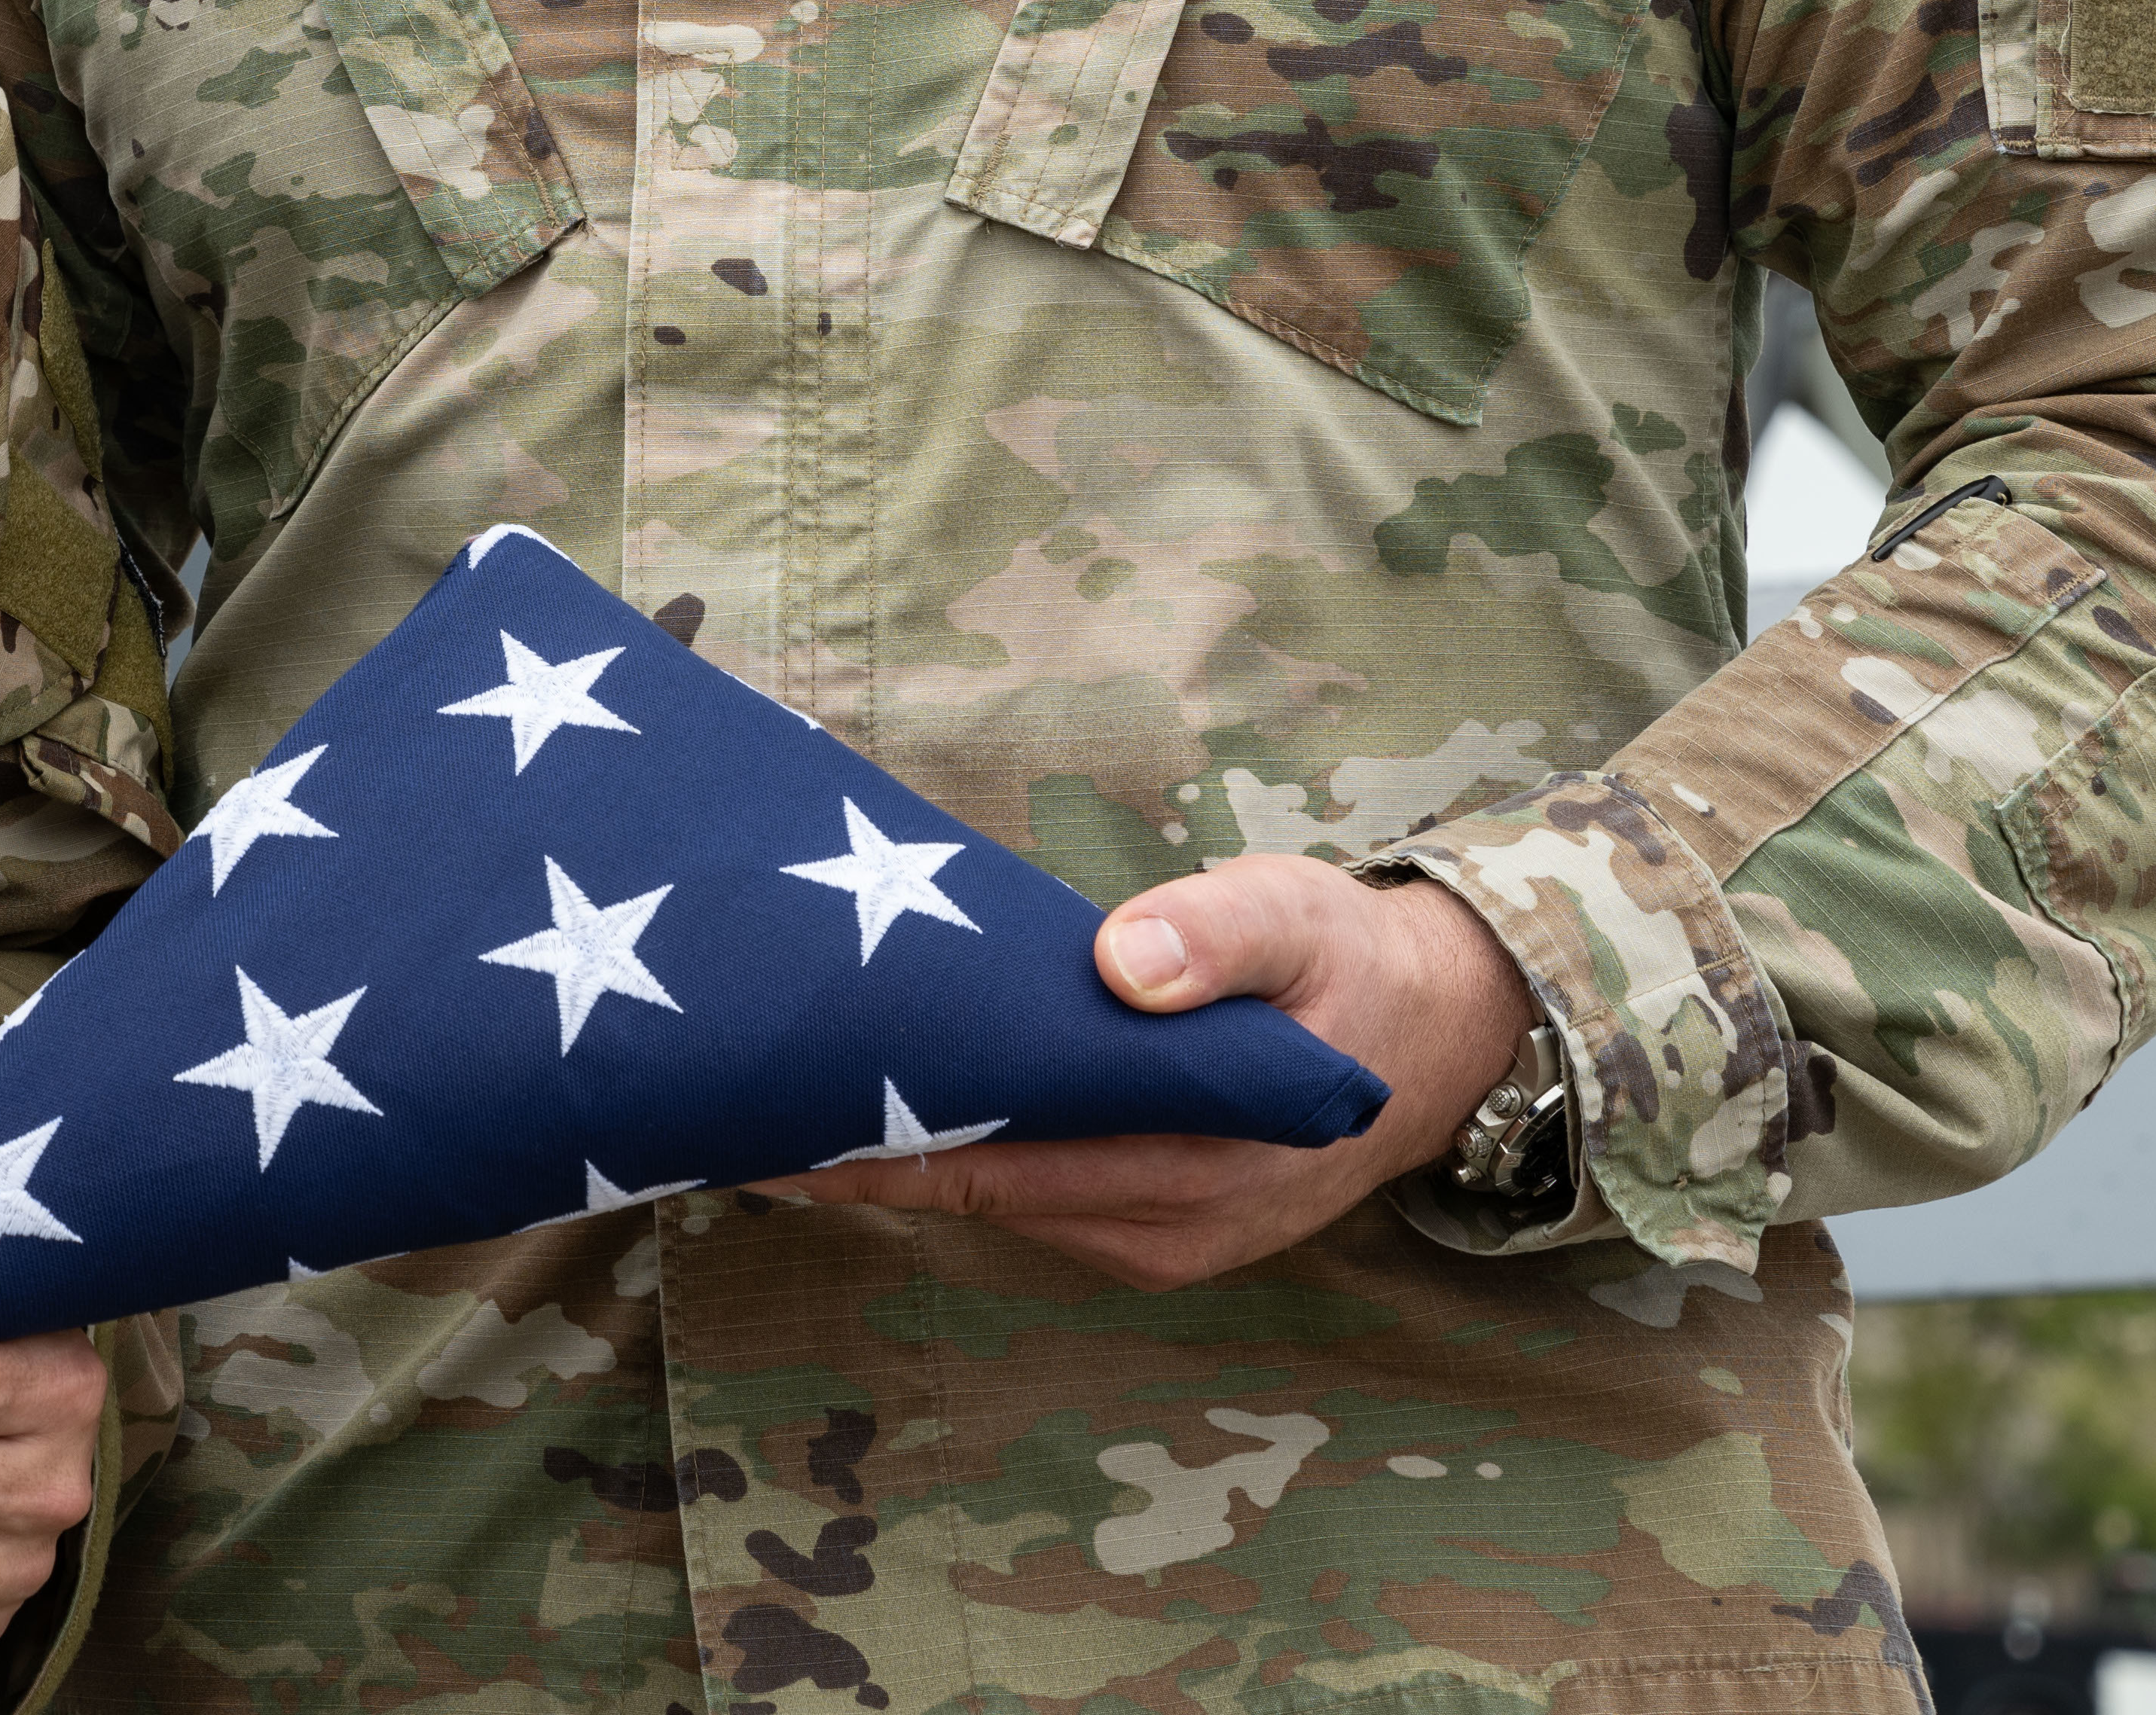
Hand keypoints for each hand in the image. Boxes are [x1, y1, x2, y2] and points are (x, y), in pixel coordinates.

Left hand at [755, 858, 1544, 1288]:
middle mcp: (1155, 1227)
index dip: (863, 1143)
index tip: (753, 1117)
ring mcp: (1145, 1237)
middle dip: (844, 1146)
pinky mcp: (1138, 1221)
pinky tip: (877, 1089)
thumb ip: (1217, 936)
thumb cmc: (1348, 967)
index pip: (981, 1160)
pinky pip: (1018, 1184)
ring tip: (767, 1077)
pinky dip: (947, 1140)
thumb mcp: (1299, 918)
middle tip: (715, 1084)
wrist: (1439, 1037)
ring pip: (984, 1191)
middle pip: (962, 1187)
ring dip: (887, 1144)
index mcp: (1186, 1167)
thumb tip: (1127, 964)